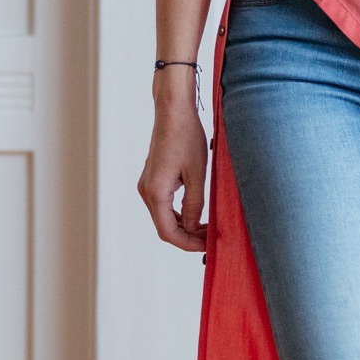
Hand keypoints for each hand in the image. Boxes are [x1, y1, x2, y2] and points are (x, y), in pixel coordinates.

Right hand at [138, 82, 208, 251]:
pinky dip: (180, 215)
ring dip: (185, 227)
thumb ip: (194, 205)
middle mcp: (147, 191)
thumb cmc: (186, 138)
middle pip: (165, 228)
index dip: (188, 244)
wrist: (173, 112)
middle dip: (188, 237)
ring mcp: (148, 185)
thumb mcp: (197, 174)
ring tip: (208, 228)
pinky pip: (164, 206)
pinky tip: (197, 215)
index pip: (168, 232)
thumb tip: (192, 229)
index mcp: (155, 192)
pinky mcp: (153, 180)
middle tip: (212, 238)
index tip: (208, 246)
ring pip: (165, 218)